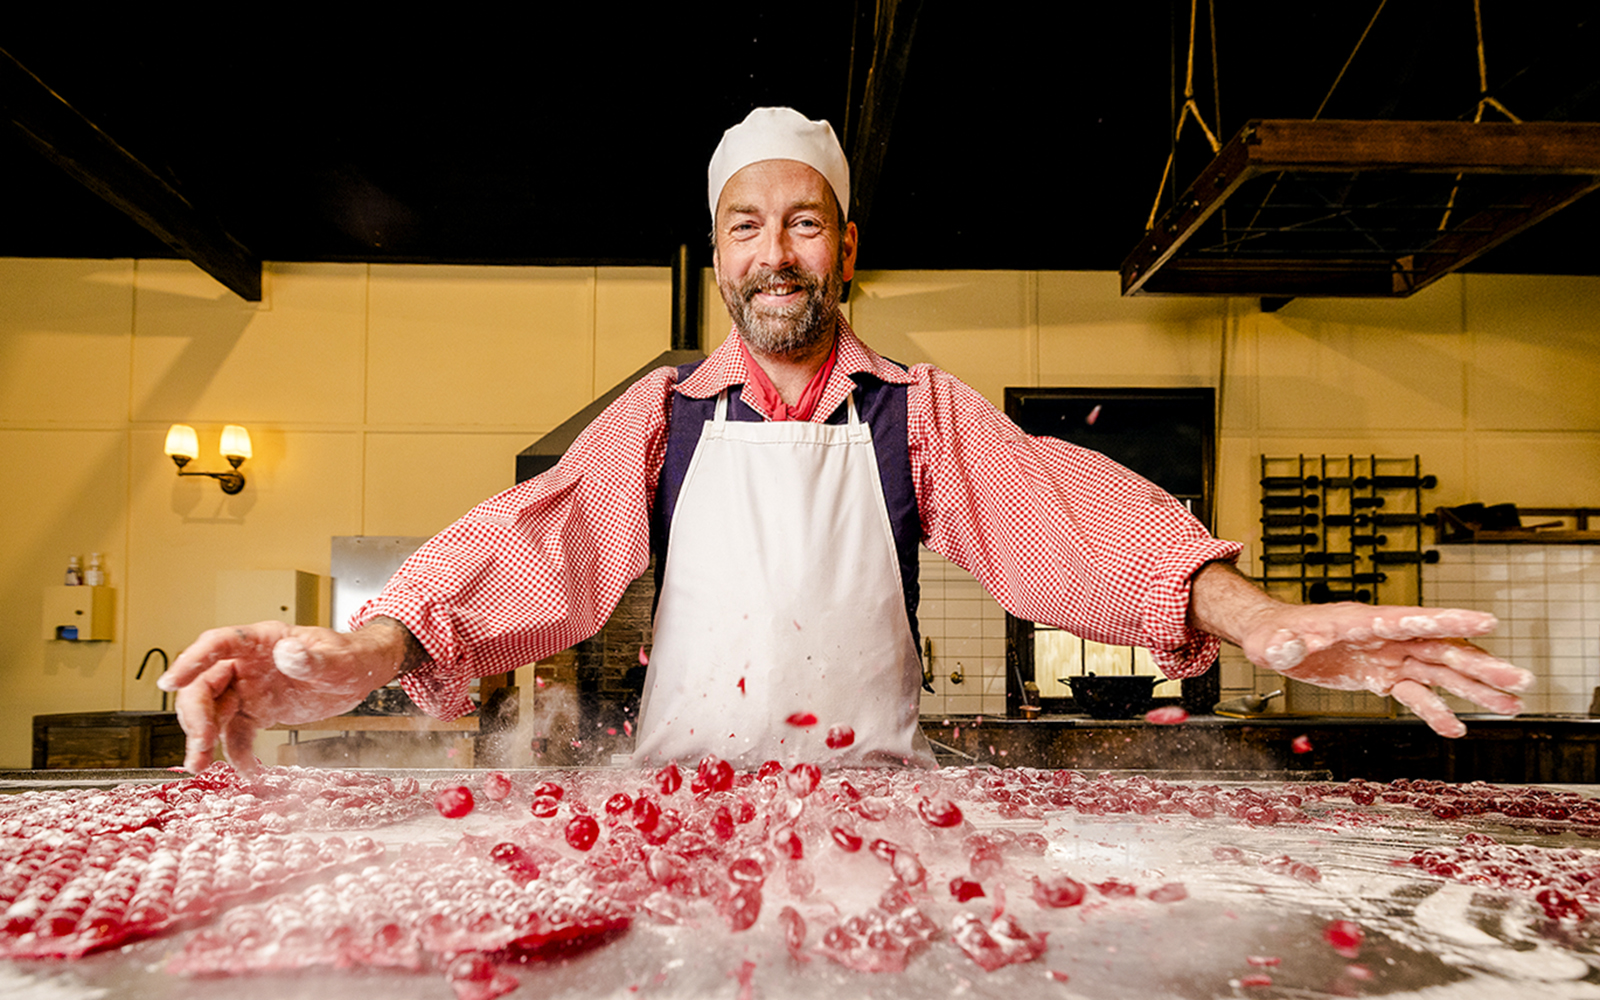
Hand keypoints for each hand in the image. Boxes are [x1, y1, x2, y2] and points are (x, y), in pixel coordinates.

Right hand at [159, 620, 411, 773]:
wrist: (361, 675)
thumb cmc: (349, 657)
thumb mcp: (337, 659)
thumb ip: (312, 658)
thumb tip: (287, 653)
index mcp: (262, 641)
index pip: (217, 644)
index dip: (191, 661)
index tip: (170, 682)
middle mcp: (247, 664)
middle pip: (204, 684)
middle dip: (196, 714)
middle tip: (201, 742)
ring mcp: (249, 689)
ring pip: (212, 712)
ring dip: (203, 739)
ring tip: (201, 765)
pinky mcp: (257, 712)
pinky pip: (236, 734)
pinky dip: (236, 754)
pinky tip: (247, 771)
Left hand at [1189, 562, 1531, 737]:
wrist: (1273, 639)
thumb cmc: (1273, 634)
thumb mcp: (1272, 640)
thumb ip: (1285, 644)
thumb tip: (1289, 647)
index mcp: (1363, 622)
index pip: (1413, 619)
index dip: (1450, 619)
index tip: (1489, 620)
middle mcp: (1384, 638)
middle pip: (1440, 648)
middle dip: (1481, 664)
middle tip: (1521, 679)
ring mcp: (1386, 656)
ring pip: (1439, 671)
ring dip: (1475, 687)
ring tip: (1512, 704)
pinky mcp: (1381, 676)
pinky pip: (1415, 693)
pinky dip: (1435, 710)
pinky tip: (1457, 728)